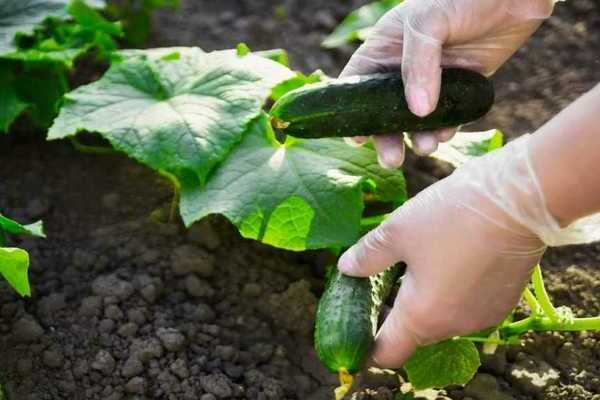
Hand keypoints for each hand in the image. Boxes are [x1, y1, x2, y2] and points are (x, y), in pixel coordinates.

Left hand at [338, 135, 549, 366]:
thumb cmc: (452, 216)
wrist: (520, 199)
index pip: (388, 352)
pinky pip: (466, 306)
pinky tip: (451, 258)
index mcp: (422, 316)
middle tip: (386, 276)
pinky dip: (453, 292)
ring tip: (421, 260)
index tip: (359, 329)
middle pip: (414, 333)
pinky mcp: (503, 301)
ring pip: (442, 318)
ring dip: (427, 299)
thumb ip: (368, 256)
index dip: (369, 347)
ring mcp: (482, 316)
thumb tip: (347, 269)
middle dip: (397, 311)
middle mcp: (454, 326)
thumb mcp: (398, 231)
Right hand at [341, 0, 555, 167]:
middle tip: (392, 160)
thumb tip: (416, 112)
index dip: (353, 113)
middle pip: (384, 111)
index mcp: (384, 48)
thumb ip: (419, 66)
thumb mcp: (429, 22)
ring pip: (416, 120)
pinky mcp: (459, 90)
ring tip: (427, 148)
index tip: (357, 139)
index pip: (358, 84)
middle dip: (387, 137)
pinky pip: (446, 118)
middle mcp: (403, 68)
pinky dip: (444, 130)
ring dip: (418, 138)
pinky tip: (446, 134)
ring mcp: (432, 81)